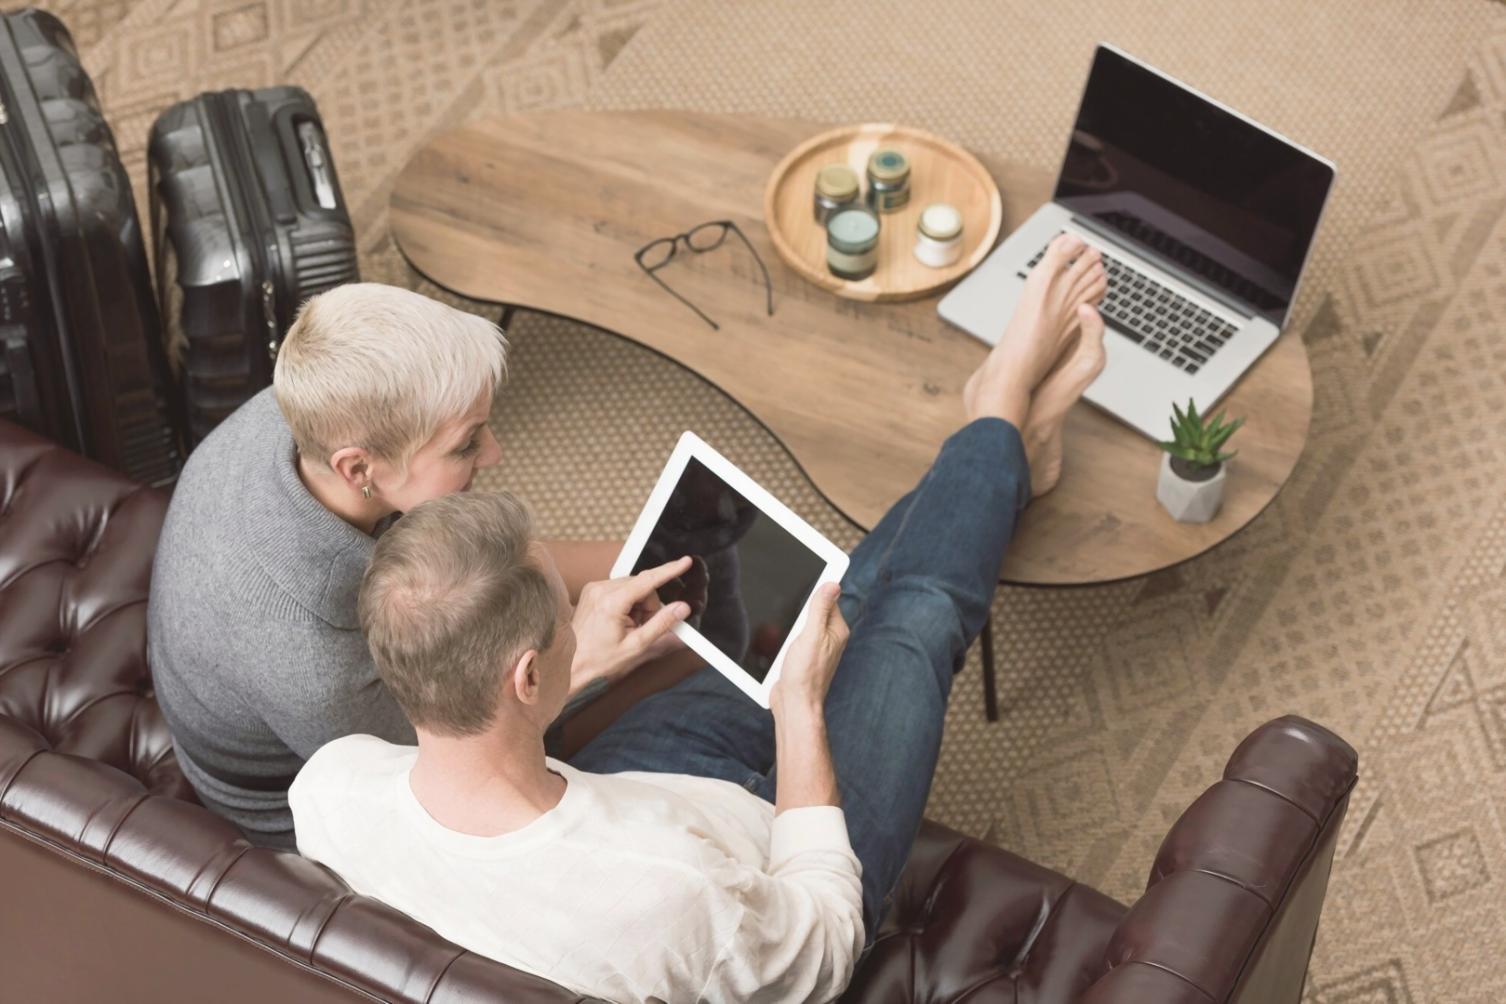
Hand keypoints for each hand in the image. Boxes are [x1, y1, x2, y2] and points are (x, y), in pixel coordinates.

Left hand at [570, 557, 693, 690]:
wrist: (571, 665)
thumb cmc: (601, 660)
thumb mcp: (637, 645)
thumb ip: (662, 624)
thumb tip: (681, 608)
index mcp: (611, 602)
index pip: (648, 580)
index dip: (670, 570)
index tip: (685, 561)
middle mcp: (601, 589)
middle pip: (642, 585)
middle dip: (649, 606)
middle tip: (642, 628)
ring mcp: (594, 588)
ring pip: (633, 586)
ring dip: (638, 605)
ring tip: (628, 627)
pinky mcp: (592, 591)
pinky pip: (620, 589)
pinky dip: (627, 603)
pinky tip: (620, 621)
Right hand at [769, 582, 848, 718]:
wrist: (794, 705)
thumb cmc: (804, 675)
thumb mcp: (810, 636)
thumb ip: (820, 609)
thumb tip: (833, 583)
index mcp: (836, 630)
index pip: (828, 598)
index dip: (816, 588)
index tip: (803, 578)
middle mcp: (829, 637)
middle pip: (813, 609)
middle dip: (798, 608)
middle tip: (789, 617)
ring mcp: (816, 647)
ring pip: (801, 624)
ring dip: (789, 625)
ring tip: (785, 639)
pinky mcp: (803, 656)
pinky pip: (794, 638)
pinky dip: (785, 637)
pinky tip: (778, 646)